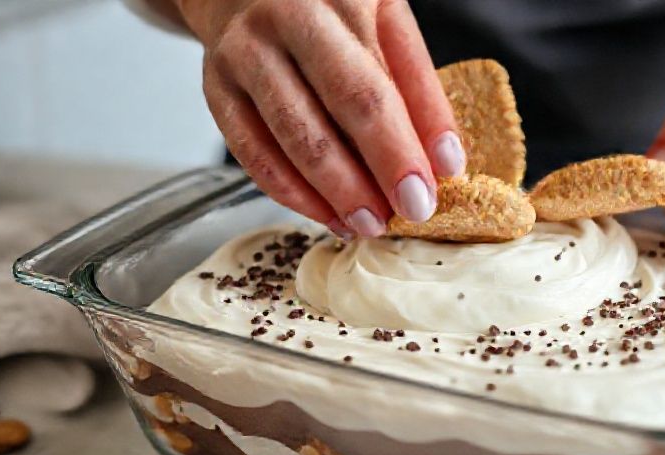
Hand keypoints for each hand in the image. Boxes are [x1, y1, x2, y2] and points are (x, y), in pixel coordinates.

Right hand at [173, 0, 465, 236]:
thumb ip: (412, 81)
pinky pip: (255, 153)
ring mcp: (248, 52)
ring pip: (298, 134)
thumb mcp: (382, 21)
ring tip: (373, 223)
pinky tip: (329, 215)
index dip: (423, 130)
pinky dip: (295, 195)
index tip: (445, 175)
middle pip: (348, 101)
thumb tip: (440, 160)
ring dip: (341, 192)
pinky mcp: (218, 89)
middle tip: (414, 210)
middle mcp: (293, 15)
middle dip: (387, 166)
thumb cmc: (324, 11)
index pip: (394, 70)